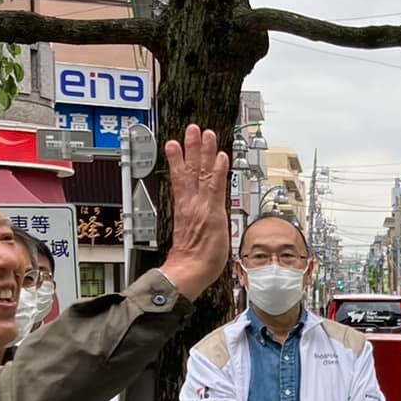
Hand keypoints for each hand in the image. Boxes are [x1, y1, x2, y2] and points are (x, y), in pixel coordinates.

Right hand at [159, 125, 231, 299]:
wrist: (189, 270)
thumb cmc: (192, 261)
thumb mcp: (193, 236)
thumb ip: (196, 223)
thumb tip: (199, 222)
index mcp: (184, 207)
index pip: (183, 177)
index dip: (182, 159)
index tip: (178, 144)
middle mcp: (191, 202)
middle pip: (191, 169)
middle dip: (192, 148)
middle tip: (192, 129)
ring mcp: (201, 205)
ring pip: (202, 172)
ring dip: (204, 151)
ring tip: (203, 133)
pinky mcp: (213, 211)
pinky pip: (217, 186)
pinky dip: (219, 171)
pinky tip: (221, 156)